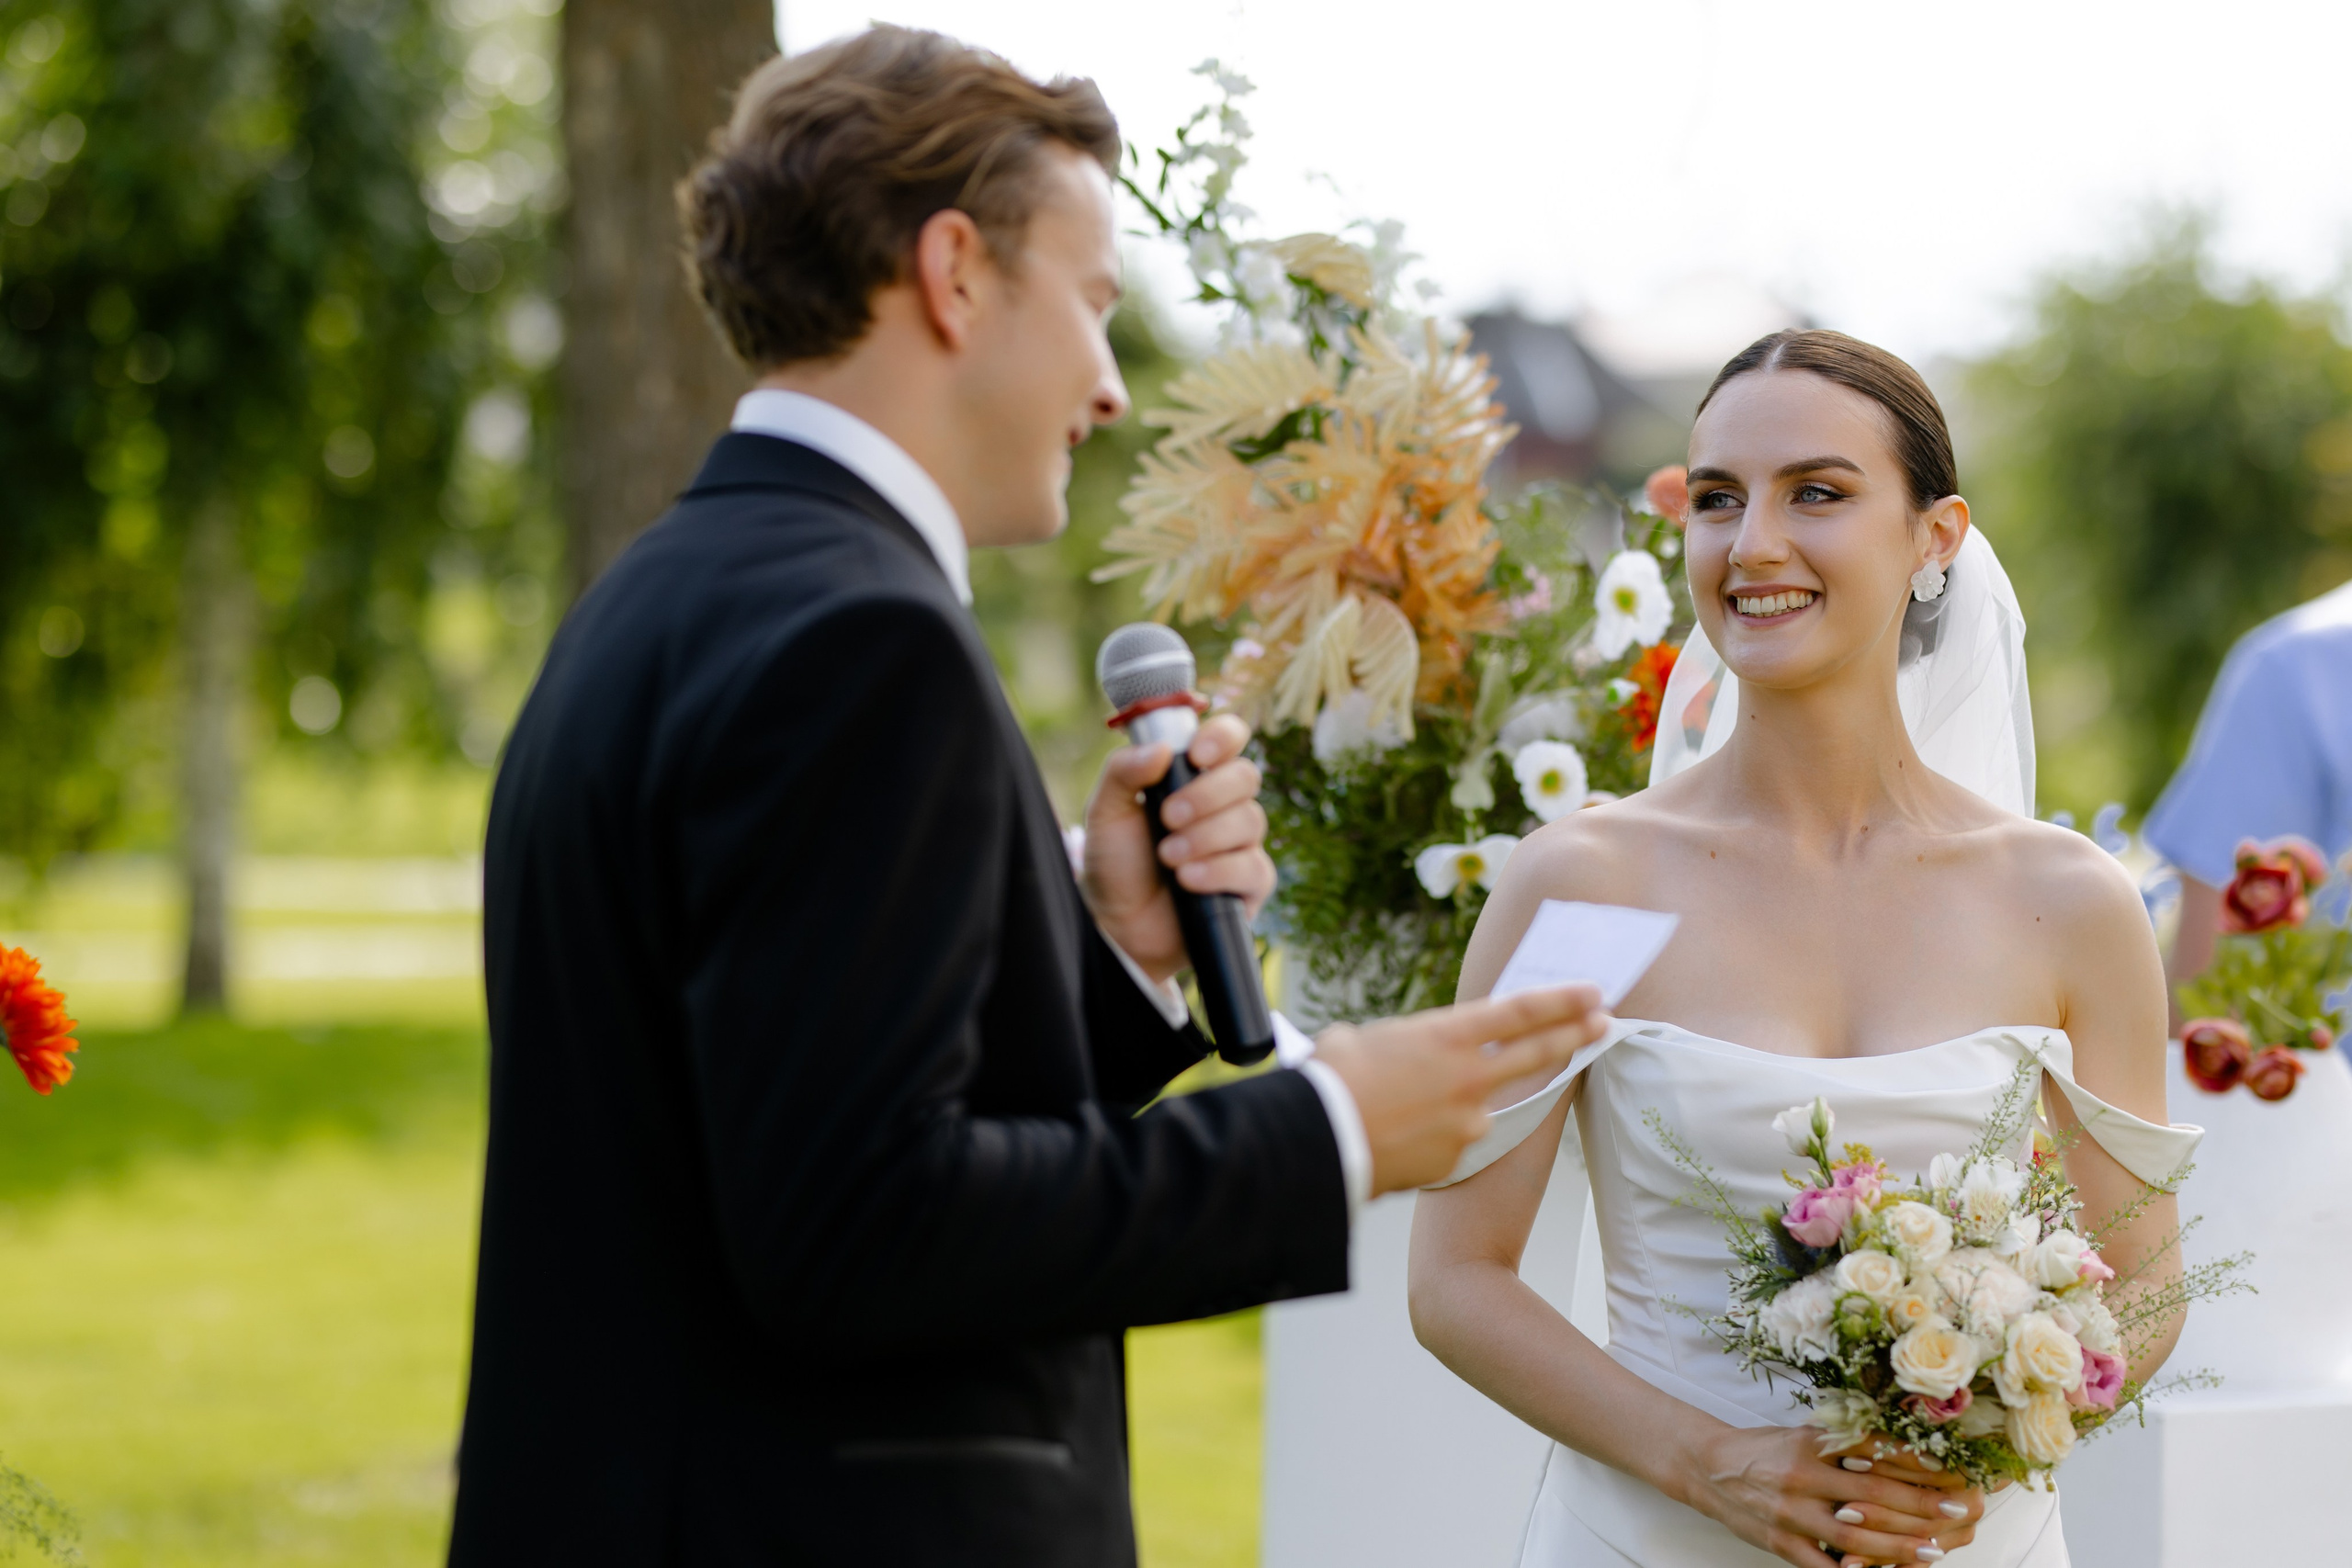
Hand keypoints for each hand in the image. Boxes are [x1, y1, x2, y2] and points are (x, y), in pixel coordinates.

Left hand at [1079, 713, 1273, 983]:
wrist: (1119, 925)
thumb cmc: (1116, 864)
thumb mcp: (1106, 812)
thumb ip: (1123, 772)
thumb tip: (1161, 748)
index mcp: (1193, 777)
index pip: (1229, 738)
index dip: (1223, 738)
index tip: (1196, 755)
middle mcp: (1224, 806)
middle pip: (1245, 776)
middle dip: (1206, 795)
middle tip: (1168, 818)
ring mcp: (1241, 844)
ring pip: (1249, 820)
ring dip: (1203, 837)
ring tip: (1167, 858)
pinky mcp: (1251, 884)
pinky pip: (1252, 867)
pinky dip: (1217, 871)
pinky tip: (1188, 881)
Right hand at [1312, 985, 1609, 1192]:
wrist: (1319, 1143)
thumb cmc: (1332, 1082)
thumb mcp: (1361, 1040)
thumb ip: (1400, 1045)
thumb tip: (1399, 1057)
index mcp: (1447, 1036)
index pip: (1520, 1012)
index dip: (1561, 1001)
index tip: (1591, 993)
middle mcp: (1469, 1077)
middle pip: (1536, 1052)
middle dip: (1575, 1035)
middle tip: (1603, 1024)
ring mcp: (1468, 1121)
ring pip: (1476, 1105)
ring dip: (1452, 1104)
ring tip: (1397, 1109)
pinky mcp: (1457, 1158)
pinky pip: (1451, 1142)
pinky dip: (1432, 1138)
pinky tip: (1394, 1137)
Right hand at [1680, 1426, 1980, 1566]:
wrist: (1708, 1467)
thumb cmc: (1766, 1451)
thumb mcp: (1805, 1434)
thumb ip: (1848, 1443)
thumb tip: (1906, 1450)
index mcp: (1811, 1442)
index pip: (1872, 1450)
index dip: (1914, 1461)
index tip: (1950, 1470)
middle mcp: (1801, 1475)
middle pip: (1870, 1495)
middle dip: (1919, 1505)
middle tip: (1956, 1512)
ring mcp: (1790, 1512)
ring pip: (1852, 1535)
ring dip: (1897, 1546)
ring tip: (1933, 1550)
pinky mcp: (1780, 1543)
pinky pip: (1821, 1566)